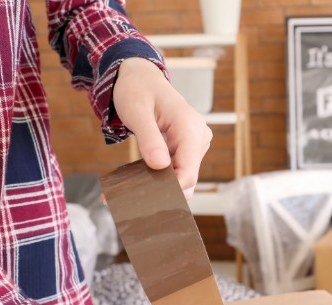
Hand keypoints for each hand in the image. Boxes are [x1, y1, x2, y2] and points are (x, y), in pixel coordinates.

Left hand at [113, 57, 212, 198]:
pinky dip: (161, 177)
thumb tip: (160, 166)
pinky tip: (142, 182)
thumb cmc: (136, 90)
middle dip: (163, 190)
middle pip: (186, 178)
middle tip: (132, 201)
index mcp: (189, 127)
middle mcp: (199, 136)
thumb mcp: (136, 112)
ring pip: (183, 177)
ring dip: (160, 186)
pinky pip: (178, 169)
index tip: (146, 201)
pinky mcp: (189, 147)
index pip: (188, 171)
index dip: (171, 190)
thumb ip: (149, 139)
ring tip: (132, 192)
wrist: (140, 77)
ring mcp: (196, 143)